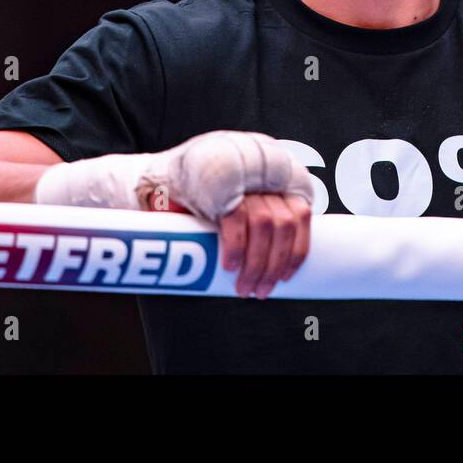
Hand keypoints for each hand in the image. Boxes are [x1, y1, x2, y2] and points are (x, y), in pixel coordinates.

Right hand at [137, 130, 315, 298]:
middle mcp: (264, 172)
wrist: (162, 176)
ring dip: (258, 263)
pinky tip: (230, 267)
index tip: (287, 277)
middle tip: (261, 291)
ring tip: (244, 287)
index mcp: (276, 176)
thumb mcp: (239, 200)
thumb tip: (276, 266)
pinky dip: (237, 247)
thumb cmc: (205, 195)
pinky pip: (237, 218)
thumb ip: (259, 218)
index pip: (301, 214)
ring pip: (266, 223)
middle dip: (275, 264)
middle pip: (285, 223)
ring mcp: (242, 175)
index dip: (298, 249)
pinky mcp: (218, 182)